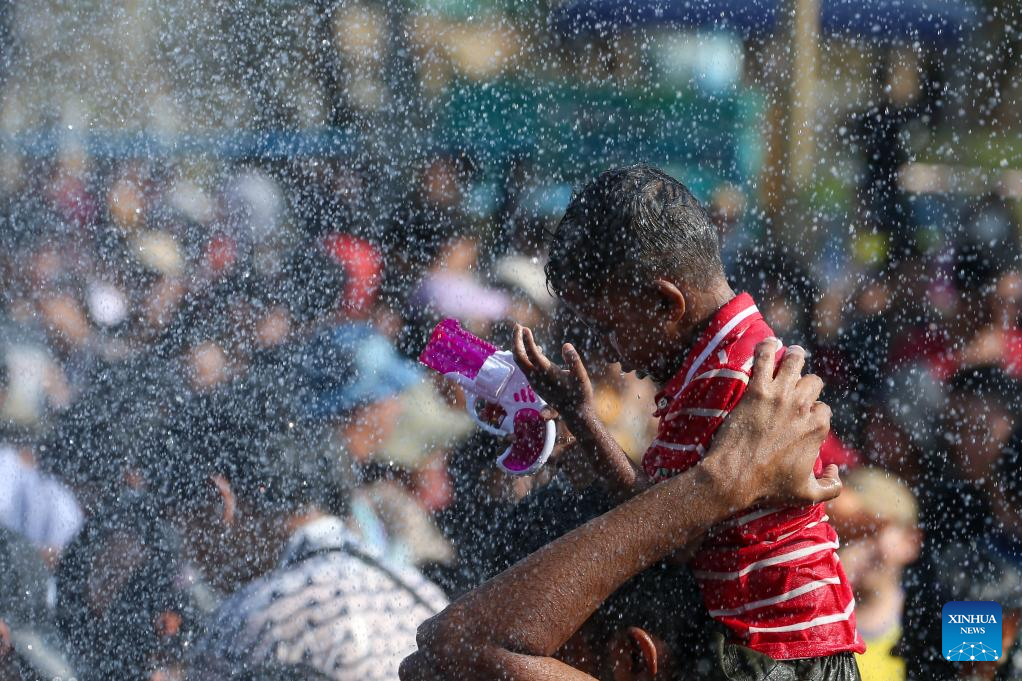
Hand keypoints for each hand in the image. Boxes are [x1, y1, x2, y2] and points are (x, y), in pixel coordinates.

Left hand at [512, 324, 593, 419]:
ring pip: (520, 362)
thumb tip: (566, 345)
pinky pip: (526, 366)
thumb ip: (574, 360)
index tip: (525, 328)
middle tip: (517, 325)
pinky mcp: (536, 383)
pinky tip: (537, 349)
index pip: (531, 354)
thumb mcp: (581, 376)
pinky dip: (525, 354)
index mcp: (546, 374)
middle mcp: (536, 378)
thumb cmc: (580, 394)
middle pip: (518, 357)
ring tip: (522, 331)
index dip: (527, 340)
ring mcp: (534, 381)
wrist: (576, 414)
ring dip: (519, 346)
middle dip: (516, 340)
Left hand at [704, 339, 841, 509]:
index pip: (823, 409)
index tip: (803, 417)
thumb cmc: (768, 487)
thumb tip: (837, 471)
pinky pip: (764, 358)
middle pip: (812, 383)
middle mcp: (803, 407)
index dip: (814, 412)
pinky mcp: (757, 390)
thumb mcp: (806, 495)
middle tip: (796, 386)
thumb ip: (830, 487)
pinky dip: (767, 346)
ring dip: (795, 356)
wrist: (734, 477)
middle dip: (807, 384)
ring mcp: (780, 396)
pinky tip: (769, 342)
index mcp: (817, 427)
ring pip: (795, 363)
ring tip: (792, 353)